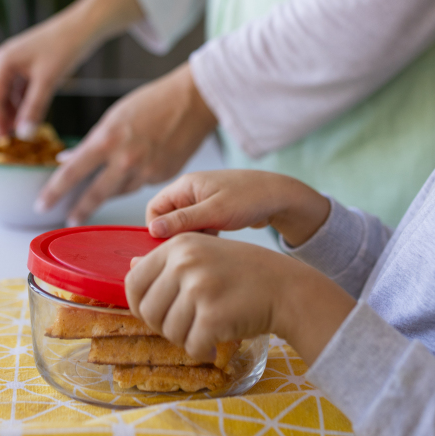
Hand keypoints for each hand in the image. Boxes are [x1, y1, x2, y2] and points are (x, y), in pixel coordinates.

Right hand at [0, 0, 142, 137]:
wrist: (83, 26)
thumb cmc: (65, 47)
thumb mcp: (49, 81)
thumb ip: (34, 108)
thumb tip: (23, 134)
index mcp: (3, 62)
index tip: (5, 142)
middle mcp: (3, 61)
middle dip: (2, 118)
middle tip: (13, 140)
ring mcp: (13, 62)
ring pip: (6, 94)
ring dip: (12, 112)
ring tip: (24, 131)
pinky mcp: (25, 64)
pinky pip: (17, 89)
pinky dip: (22, 103)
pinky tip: (31, 115)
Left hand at [36, 64, 218, 222]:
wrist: (193, 101)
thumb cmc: (153, 101)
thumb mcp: (114, 116)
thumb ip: (91, 141)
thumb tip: (68, 158)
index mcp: (107, 140)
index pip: (71, 172)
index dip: (54, 191)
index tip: (42, 203)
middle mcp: (125, 159)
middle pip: (95, 194)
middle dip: (79, 209)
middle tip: (67, 219)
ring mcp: (146, 171)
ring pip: (119, 191)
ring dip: (107, 193)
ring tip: (98, 194)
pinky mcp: (162, 176)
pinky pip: (139, 185)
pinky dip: (132, 180)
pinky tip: (134, 169)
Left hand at [124, 233, 354, 364]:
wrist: (287, 287)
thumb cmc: (244, 272)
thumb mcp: (205, 252)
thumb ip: (168, 261)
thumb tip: (131, 265)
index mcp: (178, 245)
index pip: (133, 282)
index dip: (139, 305)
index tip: (157, 313)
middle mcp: (185, 263)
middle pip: (148, 311)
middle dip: (163, 326)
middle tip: (187, 325)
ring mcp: (199, 288)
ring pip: (168, 332)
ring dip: (185, 339)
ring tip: (206, 329)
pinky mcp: (213, 315)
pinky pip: (191, 346)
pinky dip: (201, 350)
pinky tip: (215, 342)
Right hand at [146, 170, 331, 247]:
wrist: (282, 196)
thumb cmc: (249, 198)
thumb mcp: (215, 212)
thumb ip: (183, 221)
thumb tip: (153, 230)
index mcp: (185, 186)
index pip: (155, 209)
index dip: (157, 229)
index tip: (169, 247)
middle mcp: (191, 192)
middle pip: (168, 218)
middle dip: (176, 236)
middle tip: (192, 249)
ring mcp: (203, 201)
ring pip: (185, 226)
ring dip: (193, 238)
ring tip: (209, 245)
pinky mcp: (214, 211)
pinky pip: (199, 228)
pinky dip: (205, 238)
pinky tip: (218, 244)